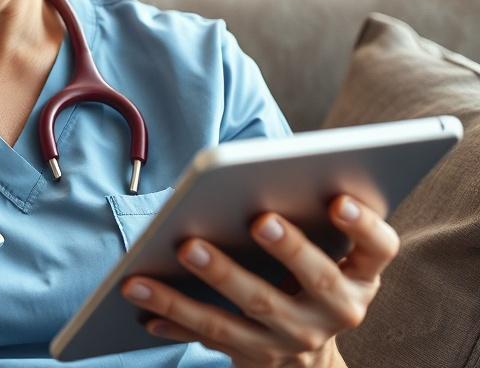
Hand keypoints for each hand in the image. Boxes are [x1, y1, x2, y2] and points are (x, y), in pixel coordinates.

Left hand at [119, 194, 399, 367]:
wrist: (303, 359)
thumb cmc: (305, 273)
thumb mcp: (324, 251)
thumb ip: (304, 216)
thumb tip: (255, 176)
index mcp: (361, 274)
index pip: (379, 247)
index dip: (363, 224)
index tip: (337, 199)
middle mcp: (338, 310)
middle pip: (316, 278)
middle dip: (288, 248)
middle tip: (257, 218)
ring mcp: (297, 338)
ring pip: (255, 308)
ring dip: (216, 277)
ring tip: (182, 246)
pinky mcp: (255, 357)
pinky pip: (212, 336)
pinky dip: (177, 316)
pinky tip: (146, 300)